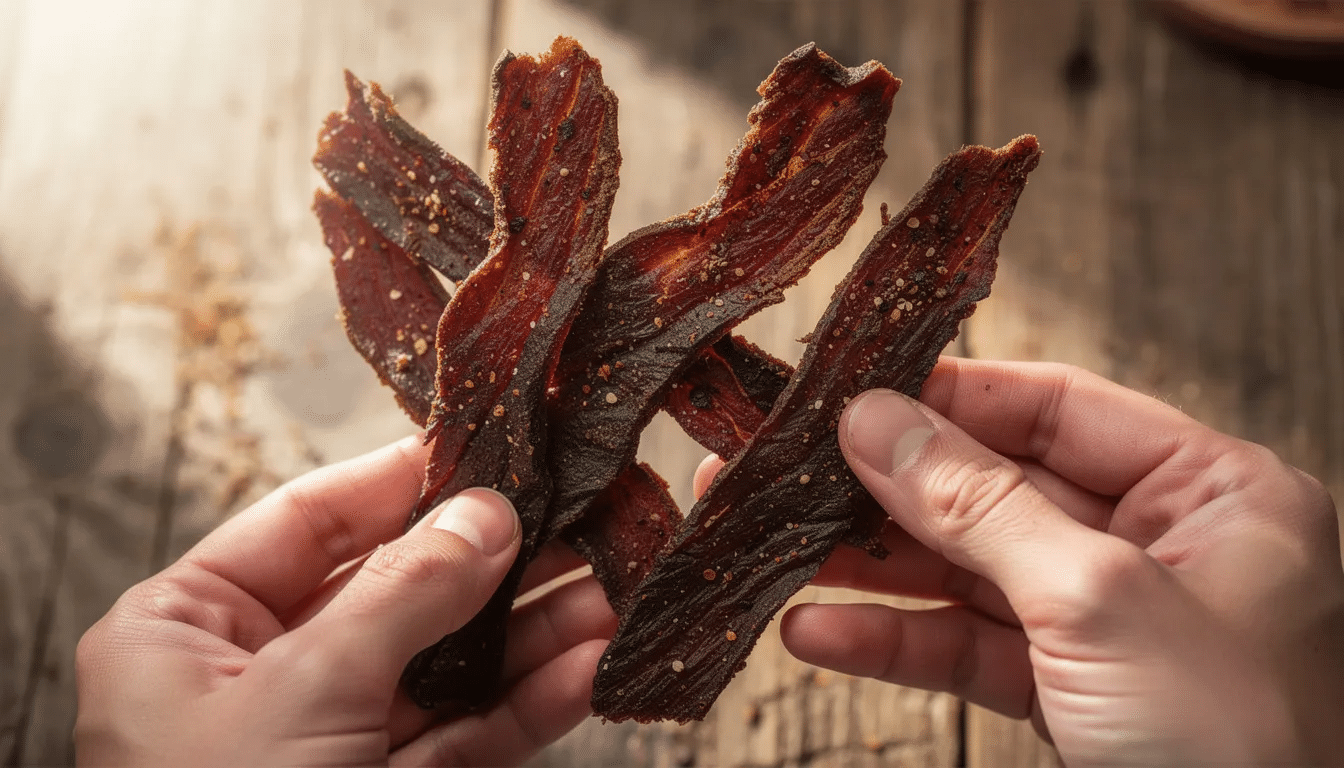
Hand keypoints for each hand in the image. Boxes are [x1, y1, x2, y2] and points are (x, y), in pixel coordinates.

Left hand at [75, 435, 614, 766]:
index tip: (483, 444)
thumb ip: (403, 593)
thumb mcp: (305, 690)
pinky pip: (467, 734)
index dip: (399, 481)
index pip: (307, 522)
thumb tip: (482, 515)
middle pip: (394, 589)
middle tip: (574, 514)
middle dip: (493, 559)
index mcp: (186, 632)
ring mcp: (328, 740)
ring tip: (612, 585)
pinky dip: (531, 702)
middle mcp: (257, 677)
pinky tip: (591, 664)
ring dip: (533, 630)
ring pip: (446, 665)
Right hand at [776, 359, 1343, 766]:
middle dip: (888, 488)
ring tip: (782, 548)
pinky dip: (895, 641)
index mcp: (1212, 493)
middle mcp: (1161, 546)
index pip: (1058, 410)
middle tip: (792, 472)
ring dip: (872, 568)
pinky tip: (820, 631)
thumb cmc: (1240, 750)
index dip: (951, 398)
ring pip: (968, 570)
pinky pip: (967, 647)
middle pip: (997, 488)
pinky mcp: (1070, 692)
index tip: (856, 396)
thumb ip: (982, 507)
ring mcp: (1109, 622)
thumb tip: (881, 425)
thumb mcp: (1099, 602)